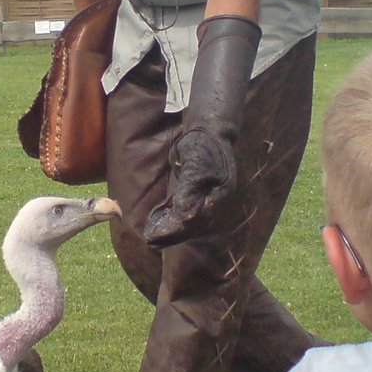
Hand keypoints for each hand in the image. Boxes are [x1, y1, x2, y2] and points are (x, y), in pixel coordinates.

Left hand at [143, 125, 236, 247]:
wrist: (209, 131)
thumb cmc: (202, 144)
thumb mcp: (195, 162)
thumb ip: (190, 187)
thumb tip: (185, 214)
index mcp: (220, 193)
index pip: (199, 218)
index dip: (180, 229)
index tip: (160, 235)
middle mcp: (216, 200)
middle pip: (195, 224)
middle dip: (173, 234)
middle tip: (151, 240)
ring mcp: (209, 199)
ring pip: (191, 222)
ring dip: (172, 230)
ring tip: (152, 237)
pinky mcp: (199, 196)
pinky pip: (187, 214)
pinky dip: (173, 220)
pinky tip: (159, 223)